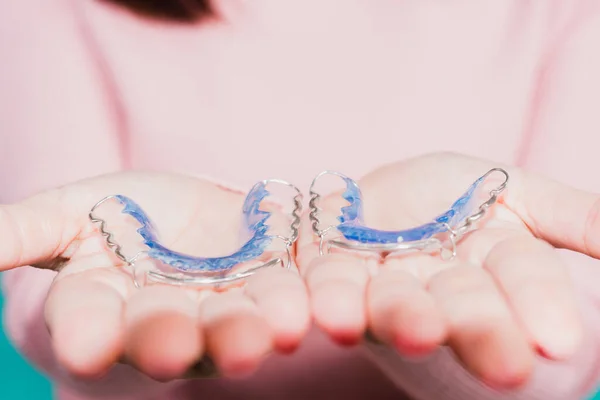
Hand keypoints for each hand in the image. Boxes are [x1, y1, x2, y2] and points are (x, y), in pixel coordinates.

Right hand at [0, 172, 308, 380]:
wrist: (196, 211)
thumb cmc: (126, 211)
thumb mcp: (72, 210)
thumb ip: (24, 232)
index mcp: (105, 301)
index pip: (87, 319)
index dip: (85, 333)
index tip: (82, 346)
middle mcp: (161, 317)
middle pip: (161, 332)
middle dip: (167, 341)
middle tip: (174, 353)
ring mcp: (218, 309)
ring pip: (228, 326)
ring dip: (243, 334)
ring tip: (266, 338)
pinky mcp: (268, 289)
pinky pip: (280, 301)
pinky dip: (292, 307)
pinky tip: (304, 314)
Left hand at [296, 152, 596, 387]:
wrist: (376, 200)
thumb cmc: (448, 196)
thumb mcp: (513, 191)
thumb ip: (570, 215)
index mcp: (492, 260)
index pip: (522, 279)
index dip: (538, 305)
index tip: (557, 340)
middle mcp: (440, 284)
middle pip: (465, 306)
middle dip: (483, 332)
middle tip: (506, 369)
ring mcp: (384, 285)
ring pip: (396, 304)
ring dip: (406, 319)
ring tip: (419, 333)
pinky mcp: (331, 276)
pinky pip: (324, 287)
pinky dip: (325, 300)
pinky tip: (327, 313)